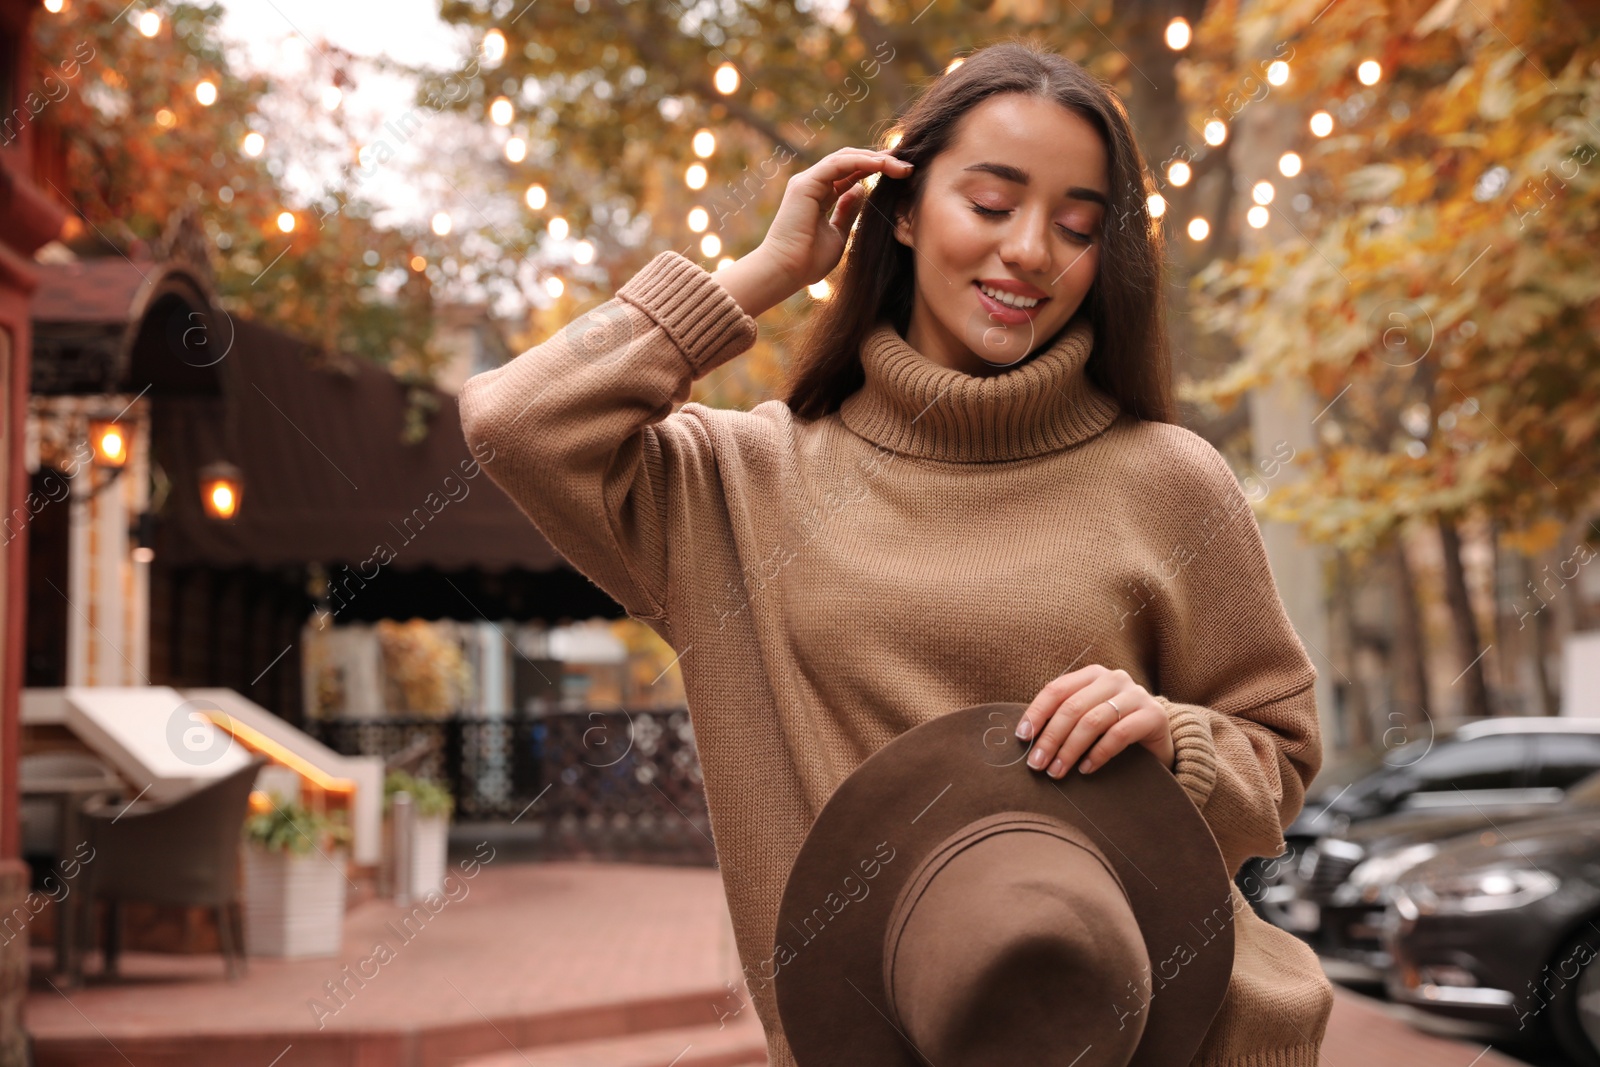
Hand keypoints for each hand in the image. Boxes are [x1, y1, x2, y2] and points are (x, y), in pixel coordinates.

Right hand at [756, 146, 913, 290]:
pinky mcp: (805, 184)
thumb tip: (862, 190)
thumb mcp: (838, 234)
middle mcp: (813, 184)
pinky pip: (838, 165)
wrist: (785, 272)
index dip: (875, 169)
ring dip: (875, 159)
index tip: (901, 174)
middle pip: (850, 161)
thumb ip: (848, 211)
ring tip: (900, 165)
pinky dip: (861, 162)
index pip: (850, 173)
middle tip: (906, 165)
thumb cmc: (807, 262)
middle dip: (879, 160)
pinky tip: (882, 165)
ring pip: (846, 158)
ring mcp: (807, 181)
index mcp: (819, 195)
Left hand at [1014, 665, 1173, 778]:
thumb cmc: (1114, 730)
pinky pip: (1118, 734)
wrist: (1159, 741)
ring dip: (1070, 750)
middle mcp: (1114, 678)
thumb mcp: (1087, 718)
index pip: (1056, 690)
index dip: (1036, 713)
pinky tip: (1085, 769)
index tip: (1022, 737)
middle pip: (1072, 707)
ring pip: (1092, 721)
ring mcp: (1136, 695)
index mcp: (1092, 675)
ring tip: (1057, 771)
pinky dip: (1098, 754)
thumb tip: (1026, 738)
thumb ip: (1063, 719)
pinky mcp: (1154, 715)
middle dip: (1050, 738)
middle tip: (1037, 764)